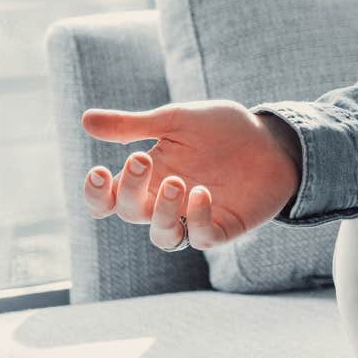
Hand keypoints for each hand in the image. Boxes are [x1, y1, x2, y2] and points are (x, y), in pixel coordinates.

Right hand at [80, 100, 303, 253]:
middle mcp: (164, 203)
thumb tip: (85, 120)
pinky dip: (198, 219)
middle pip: (131, 213)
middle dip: (131, 190)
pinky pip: (202, 237)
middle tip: (143, 159)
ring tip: (177, 182)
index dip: (96, 195)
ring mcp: (193, 218)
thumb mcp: (176, 120)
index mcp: (148, 178)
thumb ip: (134, 125)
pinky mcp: (223, 227)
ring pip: (162, 235)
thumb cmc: (221, 129)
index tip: (100, 172)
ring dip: (163, 213)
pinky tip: (202, 194)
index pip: (108, 200)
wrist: (272, 138)